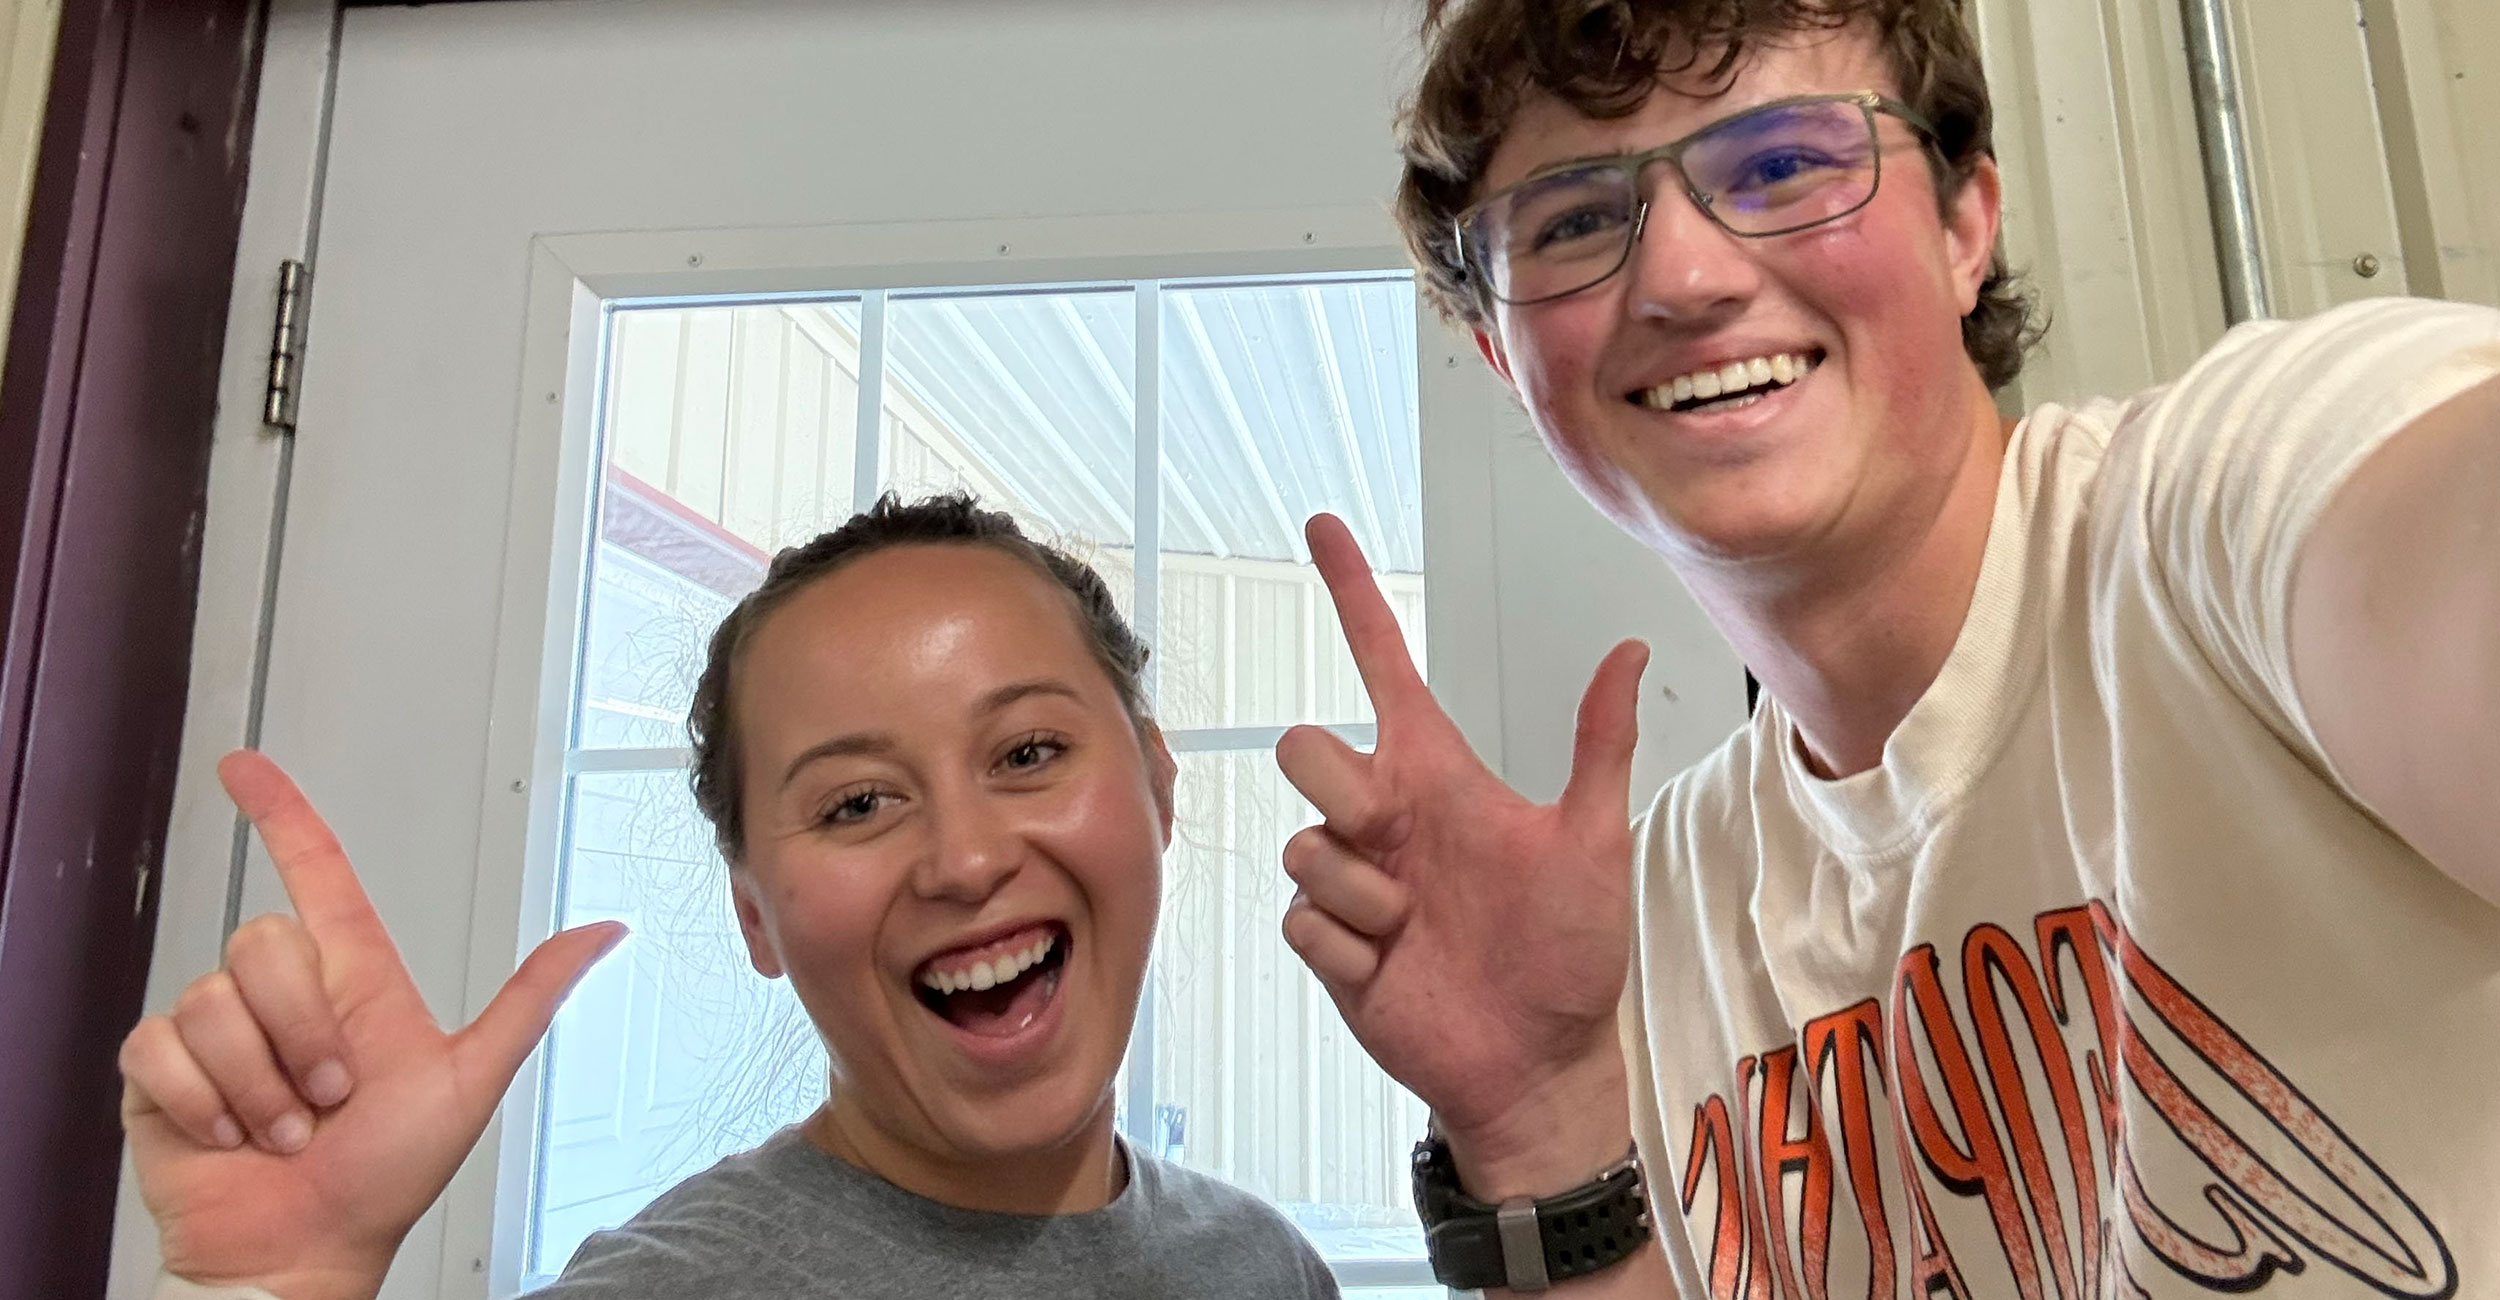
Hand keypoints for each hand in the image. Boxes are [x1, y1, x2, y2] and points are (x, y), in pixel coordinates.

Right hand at [119, 751, 625, 1299]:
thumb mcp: (471, 1079)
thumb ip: (531, 998)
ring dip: (261, 1083)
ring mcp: (218, 1033)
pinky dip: (204, 1103)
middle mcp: (282, 996)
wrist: (306, 1249)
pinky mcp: (160, 1073)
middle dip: (306, 1034)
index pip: (315, 873)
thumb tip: (604, 930)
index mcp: (351, 981)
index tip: (244, 768)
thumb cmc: (384, 1178)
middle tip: (330, 1097)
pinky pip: (162, 1047)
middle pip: (268, 944)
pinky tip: (230, 1136)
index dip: (281, 814)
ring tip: (287, 1127)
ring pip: (217, 1002)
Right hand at [1275, 515, 1646, 1188]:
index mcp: (1437, 776)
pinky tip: (1392, 966)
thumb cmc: (1570, 954)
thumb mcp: (1595, 842)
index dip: (1353, 594)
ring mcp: (1353, 879)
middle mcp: (1385, 817)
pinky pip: (1301, 918)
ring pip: (1304, 842)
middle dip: (1336, 785)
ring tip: (1415, 926)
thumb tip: (1632, 651)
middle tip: (1393, 839)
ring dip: (1362, 889)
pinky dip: (1347, 945)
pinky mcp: (1330, 942)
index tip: (1325, 525)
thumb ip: (1600, 746)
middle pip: (1305, 745)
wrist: (1539, 1061)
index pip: (1382, 666)